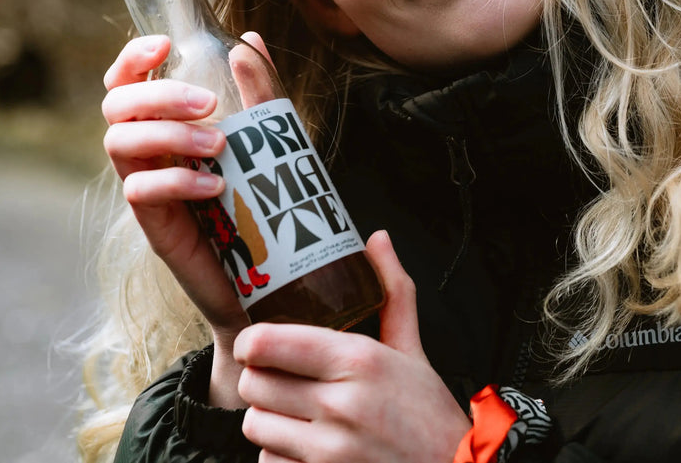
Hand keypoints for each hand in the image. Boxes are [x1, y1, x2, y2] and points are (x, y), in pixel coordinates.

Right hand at [101, 31, 279, 404]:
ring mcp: (147, 188)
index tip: (165, 45)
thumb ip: (258, 93)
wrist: (270, 283)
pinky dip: (175, 181)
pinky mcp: (155, 226)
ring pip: (120, 144)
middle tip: (207, 105)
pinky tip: (214, 187)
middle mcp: (148, 152)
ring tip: (219, 145)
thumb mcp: (268, 142)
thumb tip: (249, 40)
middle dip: (157, 94)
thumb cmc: (263, 204)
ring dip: (166, 134)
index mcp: (167, 125)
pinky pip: (140, 192)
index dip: (133, 58)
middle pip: (117, 106)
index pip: (128, 82)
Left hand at [235, 231, 470, 462]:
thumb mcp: (412, 350)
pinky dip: (281, 458)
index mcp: (360, 360)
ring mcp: (331, 451)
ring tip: (297, 417)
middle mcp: (342, 405)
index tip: (259, 346)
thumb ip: (391, 291)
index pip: (265, 343)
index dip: (251, 344)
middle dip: (261, 382)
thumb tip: (377, 239)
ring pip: (255, 426)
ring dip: (270, 422)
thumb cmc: (429, 414)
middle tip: (281, 382)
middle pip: (252, 385)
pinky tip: (307, 449)